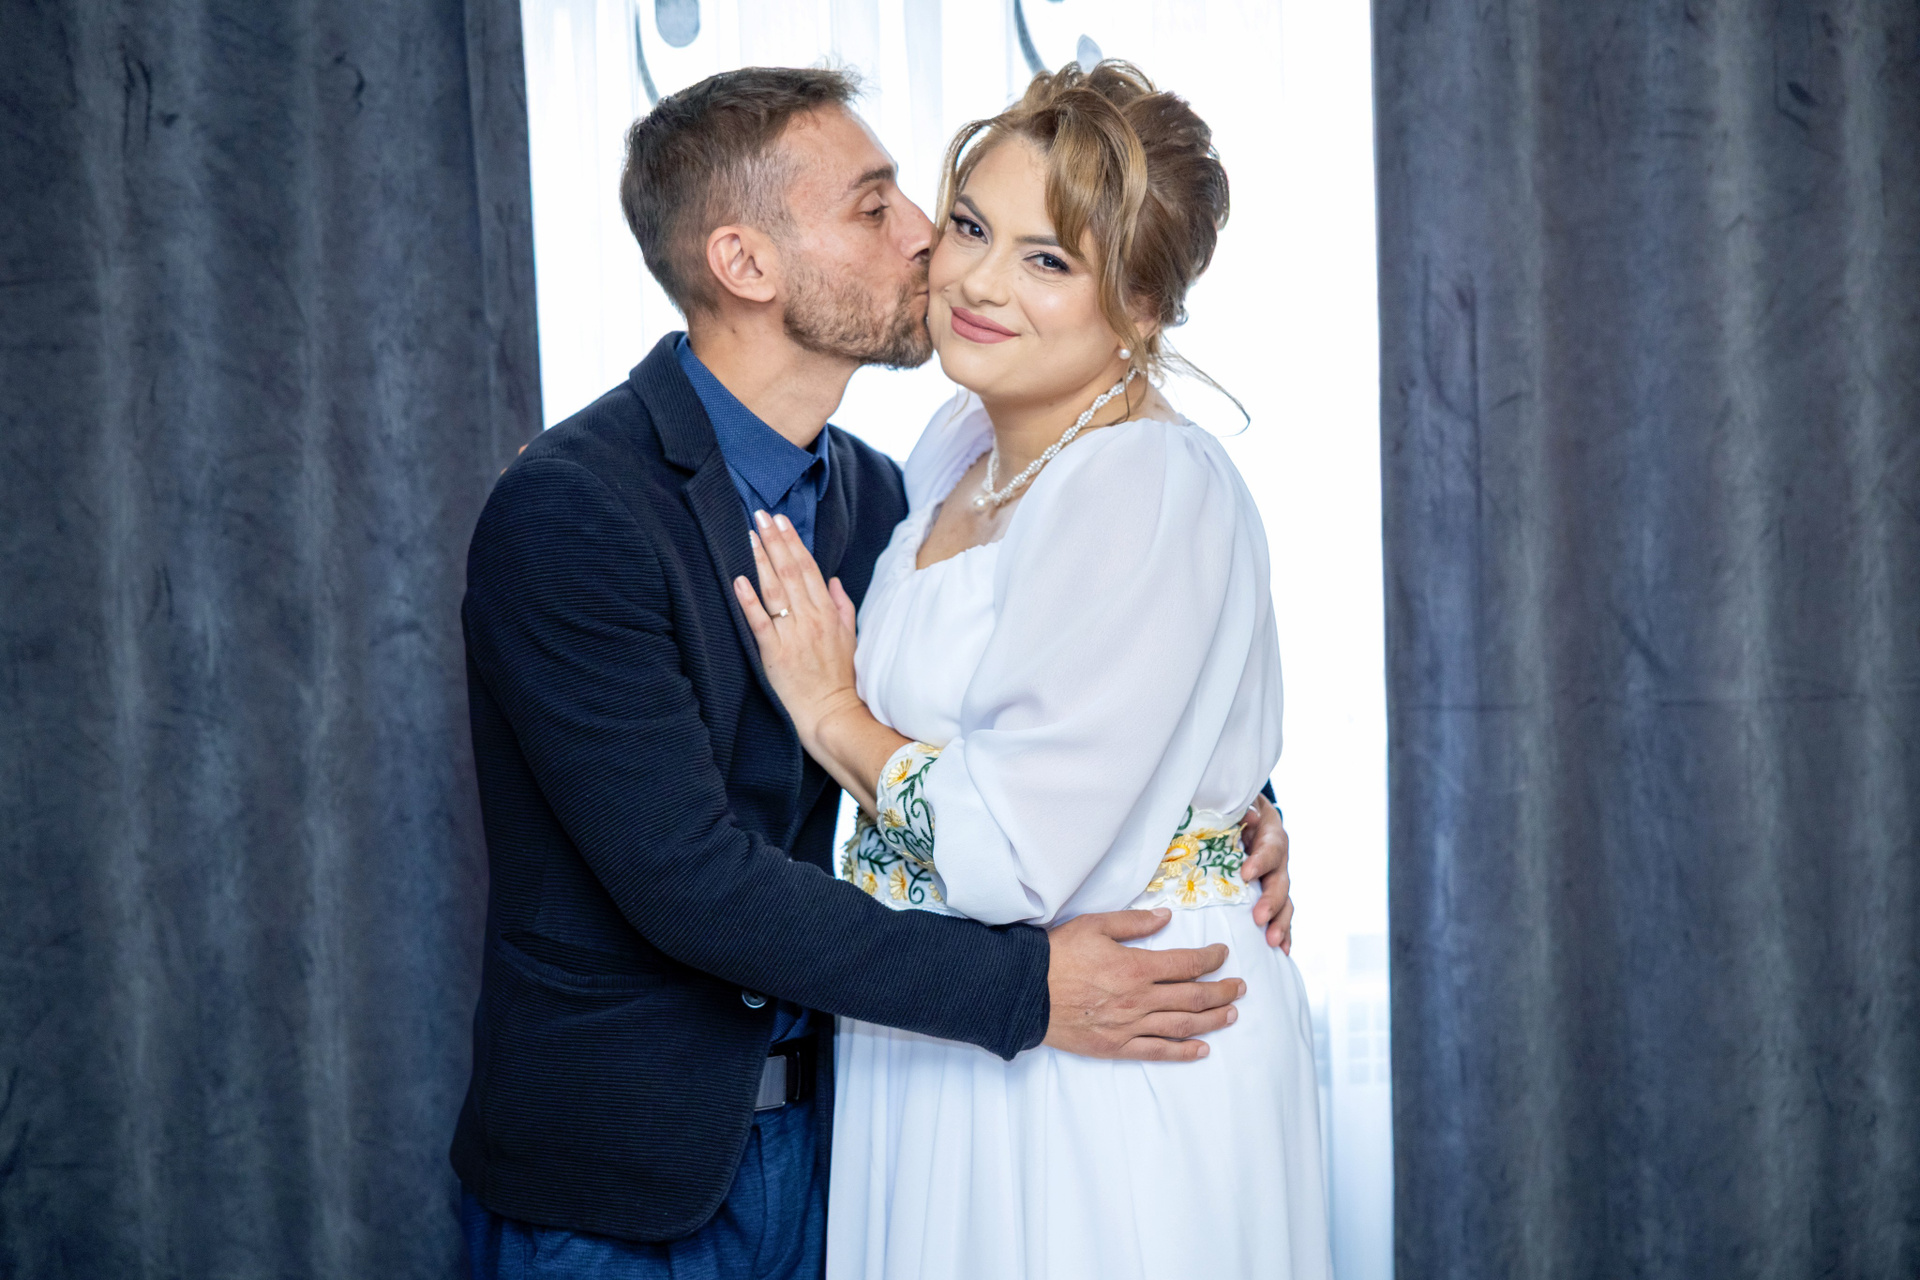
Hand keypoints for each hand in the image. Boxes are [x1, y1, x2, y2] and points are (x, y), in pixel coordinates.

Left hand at [732, 511, 861, 744]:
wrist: (833, 712)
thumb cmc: (841, 678)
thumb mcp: (850, 637)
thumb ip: (843, 606)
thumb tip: (834, 581)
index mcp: (828, 612)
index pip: (808, 568)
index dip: (793, 542)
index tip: (782, 521)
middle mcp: (811, 618)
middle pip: (790, 571)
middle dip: (775, 540)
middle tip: (760, 515)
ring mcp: (793, 634)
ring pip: (775, 590)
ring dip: (761, 559)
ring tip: (749, 535)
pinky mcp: (775, 653)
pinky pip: (761, 622)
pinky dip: (749, 600)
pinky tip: (738, 580)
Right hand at [1042, 909, 1243, 1060]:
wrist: (1025, 991)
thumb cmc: (1058, 954)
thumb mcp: (1094, 925)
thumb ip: (1134, 922)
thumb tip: (1166, 918)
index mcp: (1136, 967)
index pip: (1186, 964)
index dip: (1210, 959)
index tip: (1222, 954)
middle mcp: (1139, 999)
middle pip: (1193, 996)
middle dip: (1221, 990)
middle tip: (1240, 987)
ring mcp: (1129, 1027)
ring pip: (1182, 1025)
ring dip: (1212, 1020)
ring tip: (1231, 1014)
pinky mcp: (1116, 1046)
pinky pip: (1157, 1051)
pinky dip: (1182, 1051)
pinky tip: (1201, 1049)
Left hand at [1238, 794, 1292, 952]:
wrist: (1245, 814)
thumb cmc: (1235, 809)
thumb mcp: (1237, 803)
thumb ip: (1241, 808)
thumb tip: (1249, 816)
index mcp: (1270, 833)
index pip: (1270, 847)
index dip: (1261, 861)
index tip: (1246, 873)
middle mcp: (1278, 858)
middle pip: (1280, 880)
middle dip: (1271, 901)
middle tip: (1260, 917)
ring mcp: (1277, 878)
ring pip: (1284, 902)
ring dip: (1280, 922)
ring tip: (1273, 941)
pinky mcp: (1272, 894)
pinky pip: (1281, 915)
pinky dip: (1284, 932)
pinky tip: (1283, 949)